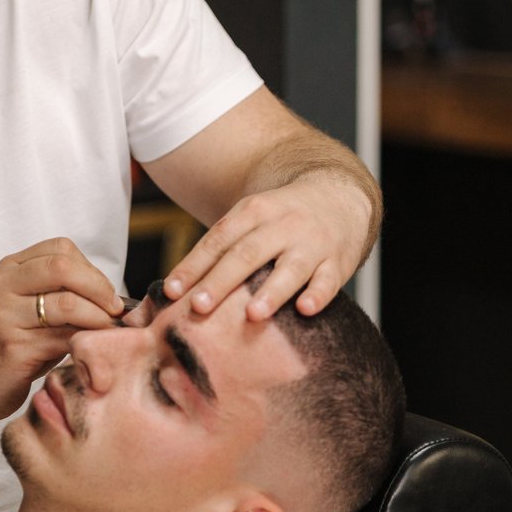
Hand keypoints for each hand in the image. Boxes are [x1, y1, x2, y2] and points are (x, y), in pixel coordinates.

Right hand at [0, 239, 122, 428]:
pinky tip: (90, 349)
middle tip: (115, 309)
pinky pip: (63, 338)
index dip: (91, 270)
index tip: (105, 293)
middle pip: (63, 267)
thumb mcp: (26, 309)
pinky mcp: (13, 348)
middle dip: (99, 288)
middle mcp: (1, 287)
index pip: (60, 249)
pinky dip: (86, 342)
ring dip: (98, 318)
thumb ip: (58, 293)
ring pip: (68, 304)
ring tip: (107, 331)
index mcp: (8, 270)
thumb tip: (112, 297)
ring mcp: (4, 316)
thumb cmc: (6, 346)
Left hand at [162, 173, 374, 320]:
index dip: (193, 266)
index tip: (171, 291)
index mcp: (253, 212)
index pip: (218, 240)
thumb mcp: (251, 219)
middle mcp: (282, 225)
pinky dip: (317, 295)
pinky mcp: (338, 262)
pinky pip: (328, 280)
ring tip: (252, 314)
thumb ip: (221, 249)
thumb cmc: (280, 220)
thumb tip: (176, 290)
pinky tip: (305, 310)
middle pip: (247, 254)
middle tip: (198, 307)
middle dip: (221, 281)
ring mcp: (312, 243)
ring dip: (271, 292)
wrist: (340, 197)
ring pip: (290, 268)